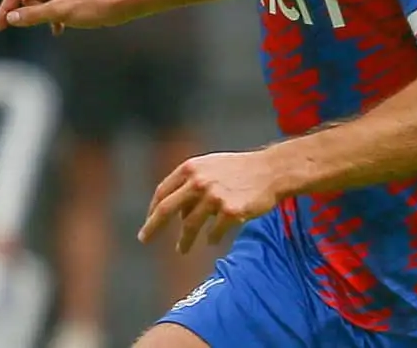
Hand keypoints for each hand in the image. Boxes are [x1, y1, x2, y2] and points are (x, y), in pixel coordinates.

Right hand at [0, 0, 133, 33]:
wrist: (124, 2)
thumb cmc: (93, 4)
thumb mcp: (58, 13)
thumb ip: (32, 15)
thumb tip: (11, 18)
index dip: (5, 10)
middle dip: (26, 13)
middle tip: (25, 28)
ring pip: (40, 0)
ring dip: (41, 16)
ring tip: (54, 27)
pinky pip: (53, 2)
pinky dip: (52, 15)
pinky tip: (57, 29)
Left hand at [139, 151, 282, 253]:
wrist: (272, 170)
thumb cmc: (241, 169)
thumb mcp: (212, 166)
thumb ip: (191, 182)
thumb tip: (176, 213)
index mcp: (191, 168)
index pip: (163, 191)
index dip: (153, 209)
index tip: (149, 221)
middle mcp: (199, 181)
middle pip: (166, 209)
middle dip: (153, 227)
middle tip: (144, 239)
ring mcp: (214, 197)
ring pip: (189, 225)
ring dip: (184, 240)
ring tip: (182, 249)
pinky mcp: (230, 211)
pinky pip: (213, 232)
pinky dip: (211, 238)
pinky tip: (213, 241)